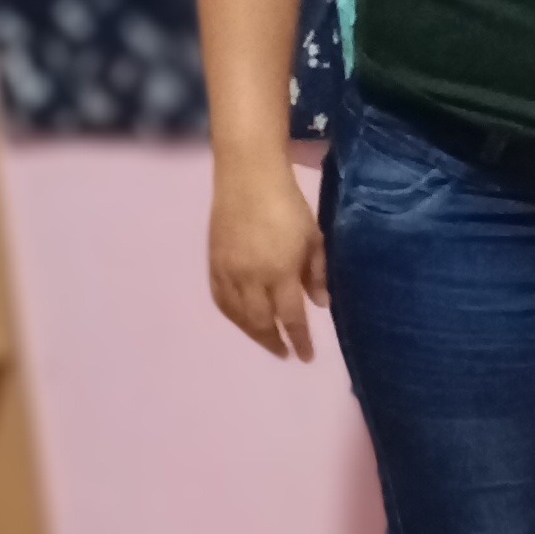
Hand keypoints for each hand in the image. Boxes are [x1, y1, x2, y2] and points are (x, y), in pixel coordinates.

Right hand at [209, 161, 326, 360]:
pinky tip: (241, 320)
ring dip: (253, 334)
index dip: (299, 340)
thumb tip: (321, 305)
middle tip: (285, 353)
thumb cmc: (288, 204)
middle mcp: (252, 278)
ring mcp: (229, 272)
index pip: (291, 317)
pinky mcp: (213, 263)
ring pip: (239, 316)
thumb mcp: (313, 238)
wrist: (247, 176)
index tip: (306, 357)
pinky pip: (220, 300)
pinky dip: (232, 316)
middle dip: (275, 342)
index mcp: (280, 272)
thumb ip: (317, 274)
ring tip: (266, 340)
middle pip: (262, 323)